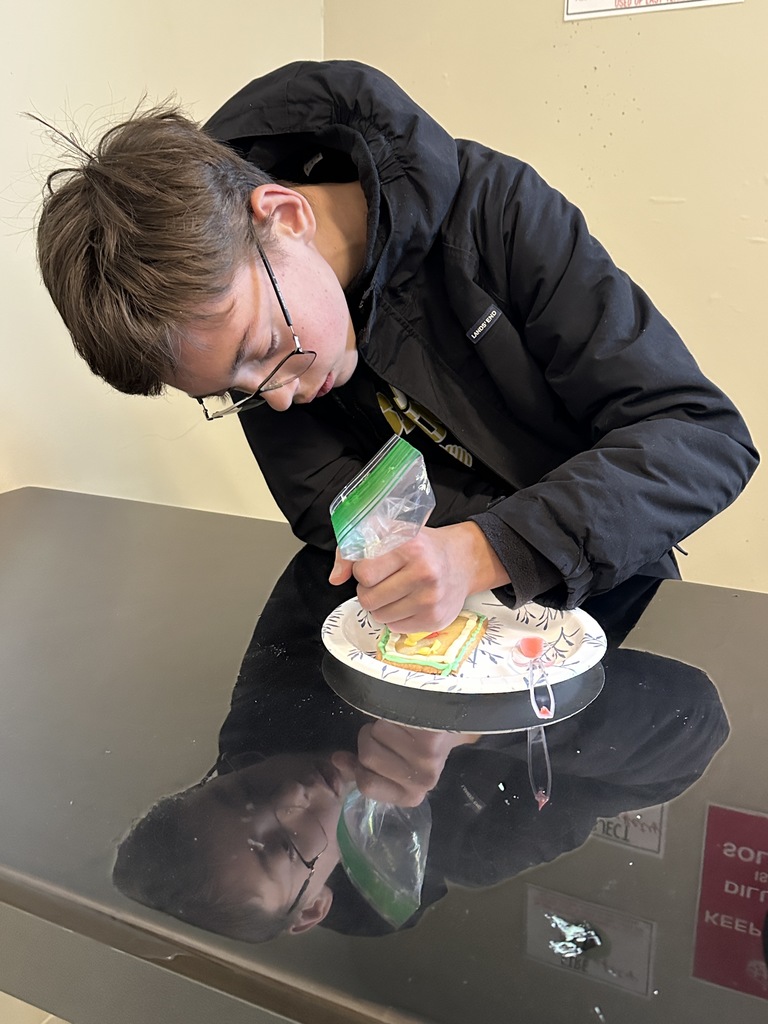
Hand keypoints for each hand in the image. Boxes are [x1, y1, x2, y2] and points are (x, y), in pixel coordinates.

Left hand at [329, 522, 509, 632]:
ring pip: (379, 616)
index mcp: (411, 547)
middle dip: (368, 590)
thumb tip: (335, 577)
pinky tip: (408, 601)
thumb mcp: (391, 535)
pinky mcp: (434, 619)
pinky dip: (396, 617)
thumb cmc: (423, 547)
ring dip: (381, 605)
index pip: (364, 572)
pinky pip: (395, 628)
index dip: (361, 571)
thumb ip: (355, 551)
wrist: (464, 561)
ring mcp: (430, 599)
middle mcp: (424, 573)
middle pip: (368, 598)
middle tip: (383, 580)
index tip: (372, 565)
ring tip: (396, 590)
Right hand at [331, 721, 478, 806]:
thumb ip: (361, 767)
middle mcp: (421, 781)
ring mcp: (427, 759)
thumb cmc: (419, 745)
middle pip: (367, 756)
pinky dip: (391, 711)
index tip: (370, 752)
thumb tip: (336, 760)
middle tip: (388, 734)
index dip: (360, 765)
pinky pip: (389, 718)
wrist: (455, 722)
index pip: (366, 784)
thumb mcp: (392, 765)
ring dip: (381, 722)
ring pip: (376, 732)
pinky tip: (408, 715)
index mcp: (410, 795)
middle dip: (369, 738)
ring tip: (400, 723)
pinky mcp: (430, 736)